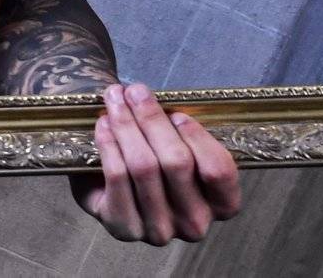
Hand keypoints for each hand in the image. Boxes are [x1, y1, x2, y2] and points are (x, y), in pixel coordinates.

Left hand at [71, 82, 241, 244]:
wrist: (109, 181)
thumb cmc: (152, 155)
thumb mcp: (176, 142)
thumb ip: (176, 128)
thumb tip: (150, 99)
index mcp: (220, 205)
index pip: (219, 172)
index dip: (198, 138)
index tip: (177, 114)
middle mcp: (194, 224)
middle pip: (176, 162)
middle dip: (151, 118)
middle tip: (134, 91)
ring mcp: (160, 231)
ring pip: (144, 166)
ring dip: (126, 125)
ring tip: (114, 100)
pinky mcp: (125, 228)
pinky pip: (118, 177)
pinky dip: (109, 145)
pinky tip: (103, 124)